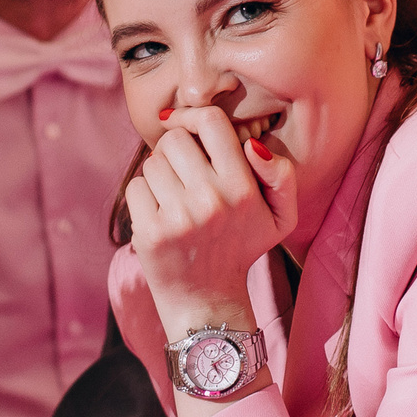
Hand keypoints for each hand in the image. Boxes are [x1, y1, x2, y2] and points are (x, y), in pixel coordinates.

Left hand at [123, 106, 293, 336]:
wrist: (208, 300)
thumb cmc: (241, 246)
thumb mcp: (280, 216)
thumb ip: (281, 173)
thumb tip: (251, 143)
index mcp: (243, 189)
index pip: (211, 122)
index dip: (193, 117)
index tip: (187, 127)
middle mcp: (211, 200)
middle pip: (175, 139)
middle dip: (175, 150)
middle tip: (184, 173)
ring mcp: (178, 217)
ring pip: (152, 162)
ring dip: (159, 175)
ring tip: (174, 199)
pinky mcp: (150, 232)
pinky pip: (135, 187)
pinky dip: (143, 197)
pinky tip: (159, 215)